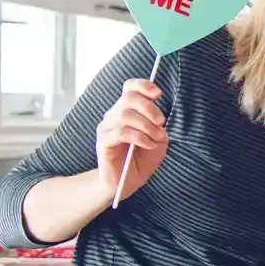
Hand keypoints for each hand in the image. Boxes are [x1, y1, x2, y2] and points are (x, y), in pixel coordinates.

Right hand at [95, 79, 167, 202]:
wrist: (129, 181)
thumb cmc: (143, 158)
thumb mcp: (158, 138)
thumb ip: (157, 124)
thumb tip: (155, 118)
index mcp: (127, 110)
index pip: (129, 87)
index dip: (143, 85)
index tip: (158, 93)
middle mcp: (114, 115)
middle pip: (129, 98)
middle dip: (150, 108)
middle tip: (161, 122)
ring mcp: (106, 128)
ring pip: (126, 115)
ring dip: (147, 126)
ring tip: (155, 138)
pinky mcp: (103, 142)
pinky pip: (122, 132)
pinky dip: (140, 137)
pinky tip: (148, 144)